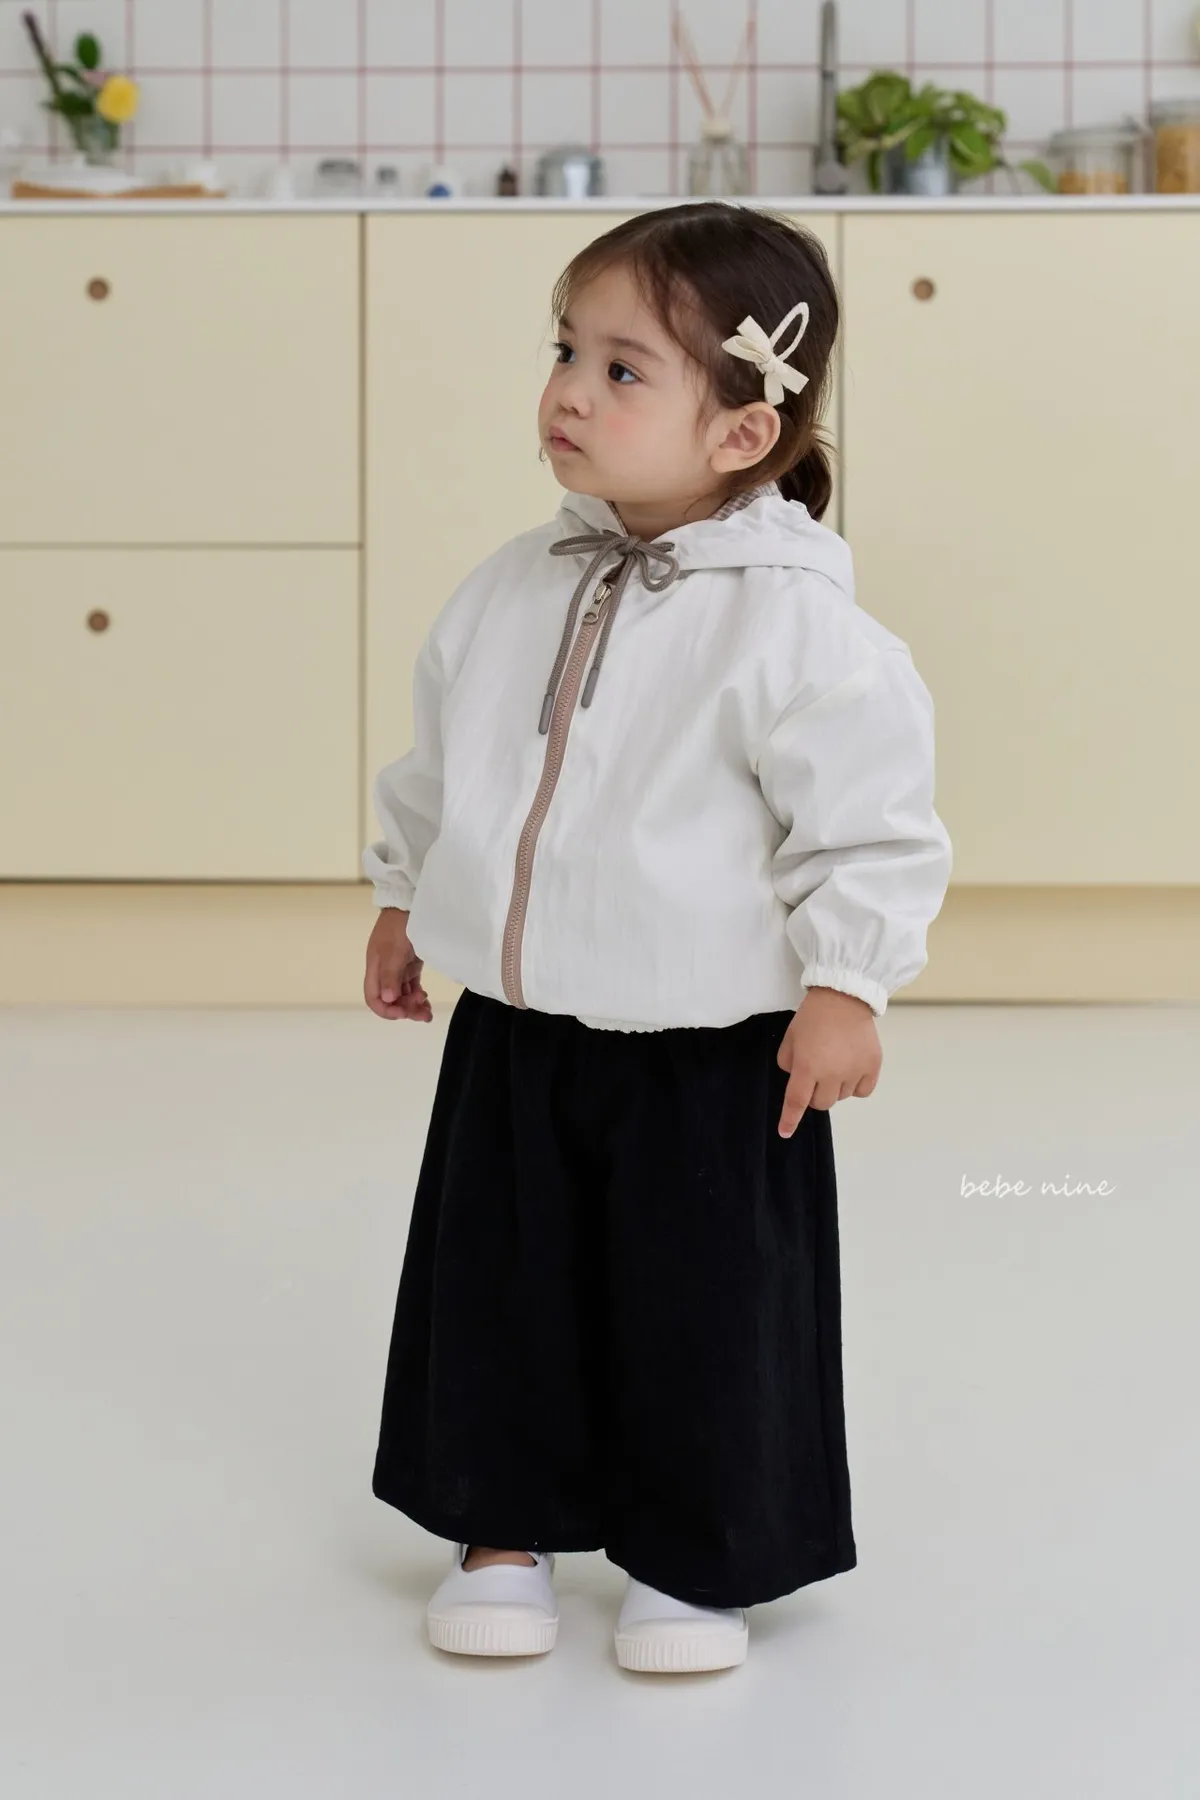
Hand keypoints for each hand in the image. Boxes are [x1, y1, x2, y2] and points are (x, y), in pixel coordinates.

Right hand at [364, 907, 432, 1021]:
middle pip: (390, 999)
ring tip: (427, 1012)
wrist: (410, 903)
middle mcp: (384, 971)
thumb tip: (387, 999)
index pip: (373, 998)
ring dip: (413, 1005)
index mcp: (375, 968)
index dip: (386, 1010)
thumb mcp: (393, 950)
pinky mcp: (410, 964)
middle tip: (423, 1015)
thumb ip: (390, 975)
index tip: (403, 1013)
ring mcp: (398, 968)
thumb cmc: (398, 924)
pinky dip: (418, 995)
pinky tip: (425, 1000)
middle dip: (405, 1010)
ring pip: (402, 995)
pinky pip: (412, 986)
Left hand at [776, 986, 881, 1135]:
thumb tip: (796, 1079)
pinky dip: (855, 1085)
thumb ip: (788, 1063)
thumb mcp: (790, 1038)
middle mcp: (831, 1073)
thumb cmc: (813, 1016)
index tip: (785, 1133)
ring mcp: (854, 1071)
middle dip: (815, 1094)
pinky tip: (852, 1067)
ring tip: (836, 1061)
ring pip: (841, 1097)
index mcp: (807, 1067)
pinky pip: (862, 1091)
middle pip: (821, 1104)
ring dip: (835, 1087)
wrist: (844, 997)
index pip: (796, 1102)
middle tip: (817, 1074)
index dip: (790, 1119)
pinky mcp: (872, 1067)